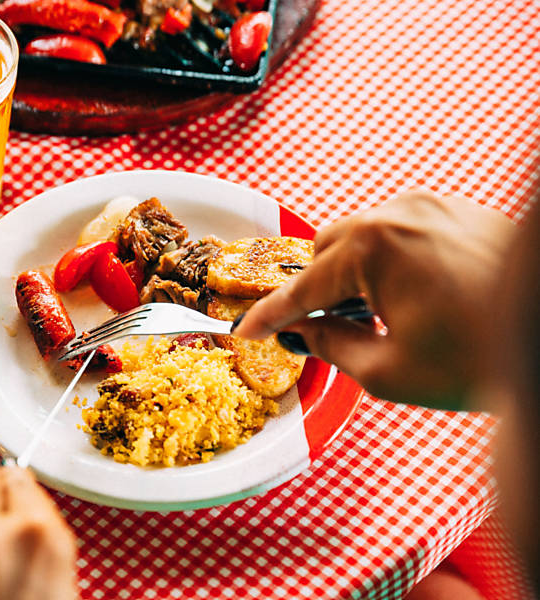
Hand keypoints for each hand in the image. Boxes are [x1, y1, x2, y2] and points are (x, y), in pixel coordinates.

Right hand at [233, 190, 515, 406]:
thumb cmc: (481, 358)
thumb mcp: (388, 371)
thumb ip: (332, 347)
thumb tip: (303, 332)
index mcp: (372, 249)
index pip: (302, 288)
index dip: (270, 315)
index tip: (245, 329)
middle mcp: (397, 213)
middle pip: (325, 249)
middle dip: (318, 288)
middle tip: (325, 327)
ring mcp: (431, 206)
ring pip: (362, 235)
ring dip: (353, 271)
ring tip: (375, 315)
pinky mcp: (458, 210)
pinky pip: (401, 229)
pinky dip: (389, 259)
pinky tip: (410, 296)